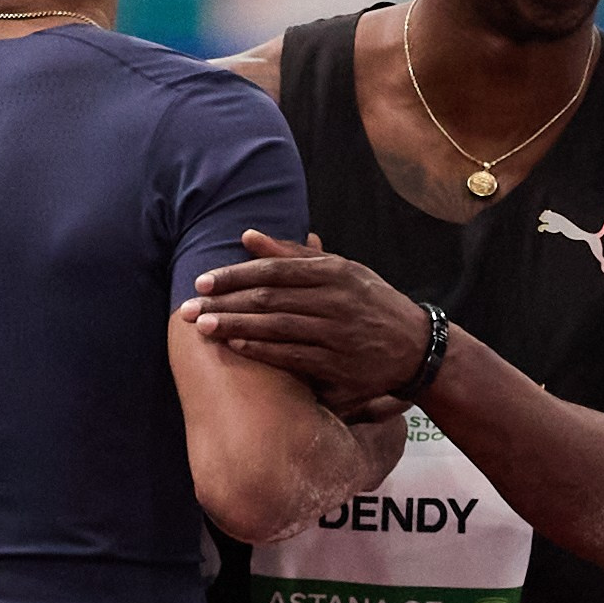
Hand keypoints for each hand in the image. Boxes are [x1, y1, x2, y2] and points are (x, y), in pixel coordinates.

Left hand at [181, 231, 430, 412]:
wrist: (415, 347)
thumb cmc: (369, 304)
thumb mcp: (340, 271)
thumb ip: (292, 256)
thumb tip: (246, 237)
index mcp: (334, 272)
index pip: (275, 269)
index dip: (235, 275)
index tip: (202, 282)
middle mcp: (336, 300)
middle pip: (270, 297)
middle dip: (225, 303)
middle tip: (188, 309)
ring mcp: (338, 333)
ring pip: (278, 326)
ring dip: (236, 327)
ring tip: (202, 329)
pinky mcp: (340, 366)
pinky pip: (294, 356)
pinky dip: (262, 350)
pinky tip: (236, 346)